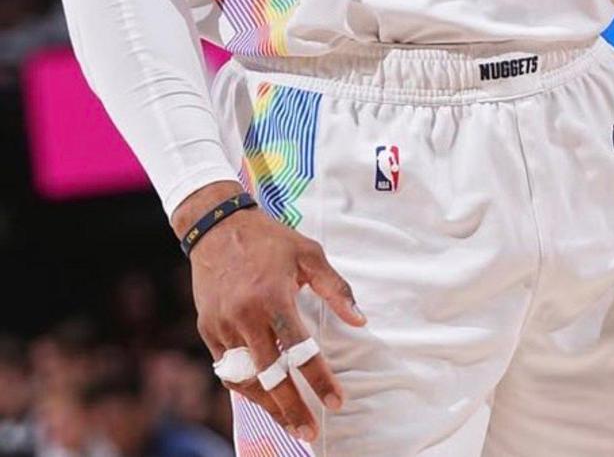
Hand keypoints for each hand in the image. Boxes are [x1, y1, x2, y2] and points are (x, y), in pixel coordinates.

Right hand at [172, 182, 366, 441]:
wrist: (217, 226)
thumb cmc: (269, 239)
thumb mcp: (308, 254)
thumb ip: (335, 288)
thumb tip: (361, 320)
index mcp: (274, 296)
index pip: (300, 350)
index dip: (320, 379)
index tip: (337, 401)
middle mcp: (246, 315)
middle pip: (270, 375)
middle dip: (292, 408)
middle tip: (311, 432)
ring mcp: (223, 324)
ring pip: (245, 377)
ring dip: (267, 405)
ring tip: (288, 423)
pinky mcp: (208, 327)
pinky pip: (226, 366)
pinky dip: (245, 385)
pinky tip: (261, 396)